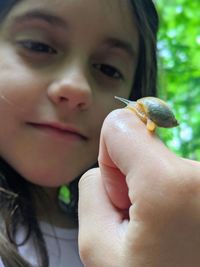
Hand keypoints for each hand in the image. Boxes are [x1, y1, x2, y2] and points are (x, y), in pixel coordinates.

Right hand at [78, 108, 199, 266]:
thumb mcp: (99, 249)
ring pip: (163, 163)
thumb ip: (91, 190)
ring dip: (154, 192)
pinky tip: (179, 229)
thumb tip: (105, 168)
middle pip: (144, 146)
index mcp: (169, 184)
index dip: (109, 154)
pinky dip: (173, 198)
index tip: (121, 192)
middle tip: (143, 224)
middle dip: (133, 179)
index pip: (122, 124)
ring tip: (164, 232)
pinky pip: (181, 177)